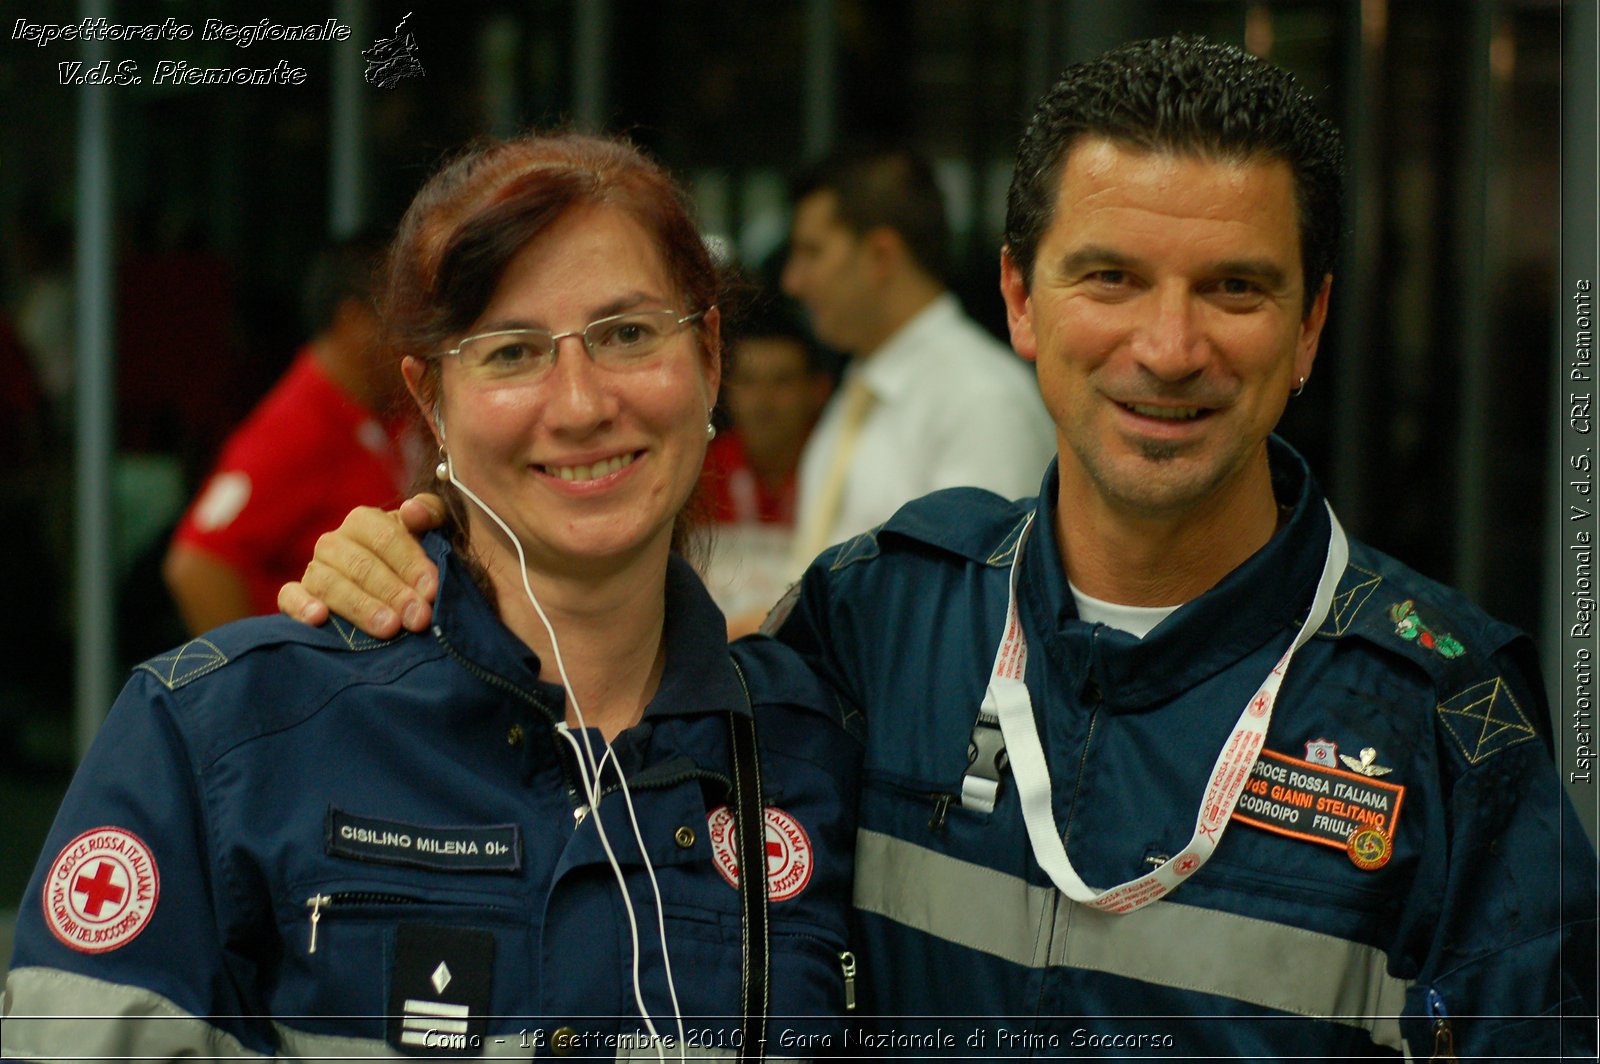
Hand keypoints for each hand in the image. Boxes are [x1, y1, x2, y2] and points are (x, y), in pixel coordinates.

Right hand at [277, 494, 444, 637]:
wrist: (395, 590)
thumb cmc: (414, 558)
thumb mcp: (433, 532)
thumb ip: (432, 514)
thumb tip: (412, 511)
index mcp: (364, 521)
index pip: (386, 537)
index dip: (411, 563)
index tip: (432, 590)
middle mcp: (334, 542)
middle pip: (361, 564)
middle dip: (393, 592)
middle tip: (419, 617)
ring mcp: (313, 569)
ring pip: (329, 583)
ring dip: (360, 606)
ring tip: (389, 628)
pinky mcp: (294, 596)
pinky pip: (288, 596)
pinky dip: (300, 605)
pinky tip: (319, 618)